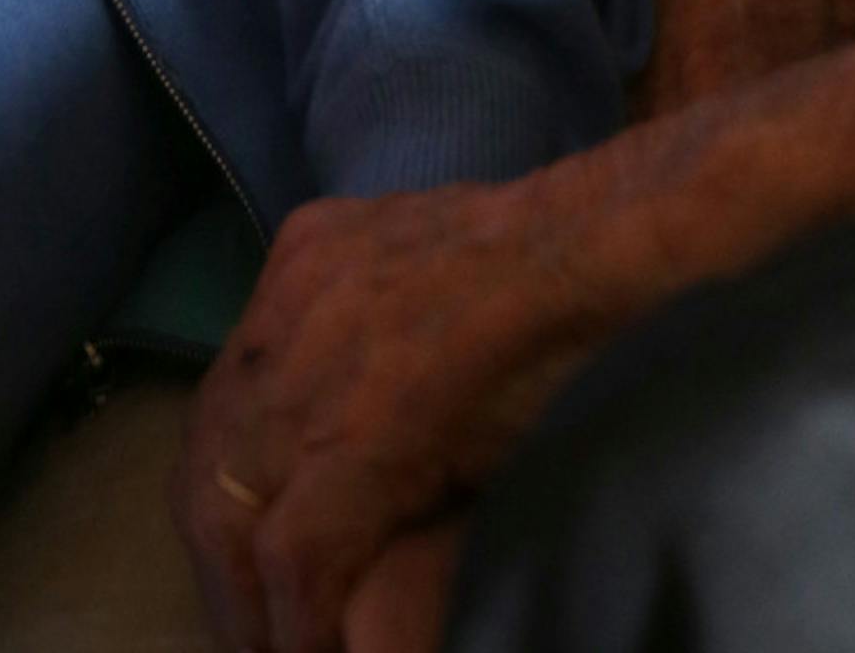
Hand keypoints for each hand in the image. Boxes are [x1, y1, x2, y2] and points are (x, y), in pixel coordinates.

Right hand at [172, 176, 603, 652]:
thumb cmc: (542, 385)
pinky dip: (245, 408)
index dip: (287, 625)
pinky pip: (242, 341)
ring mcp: (295, 289)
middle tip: (257, 625)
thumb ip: (402, 571)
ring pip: (210, 423)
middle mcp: (308, 358)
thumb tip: (360, 640)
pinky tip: (265, 443)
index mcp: (368, 432)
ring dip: (219, 503)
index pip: (287, 557)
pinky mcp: (297, 246)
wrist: (570, 247)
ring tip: (241, 553)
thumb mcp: (478, 493)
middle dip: (230, 582)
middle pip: (219, 499)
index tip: (301, 650)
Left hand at [173, 5, 854, 652]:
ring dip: (259, 605)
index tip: (247, 592)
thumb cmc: (567, 283)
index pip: (220, 413)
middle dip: (227, 572)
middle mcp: (298, 292)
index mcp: (310, 259)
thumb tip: (340, 468)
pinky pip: (302, 545)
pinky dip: (303, 616)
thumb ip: (370, 351)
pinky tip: (325, 649)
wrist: (645, 242)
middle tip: (262, 640)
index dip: (224, 516)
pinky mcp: (374, 413)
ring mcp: (329, 347)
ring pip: (239, 514)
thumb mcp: (435, 297)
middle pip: (209, 464)